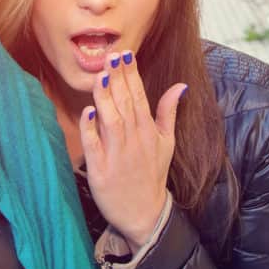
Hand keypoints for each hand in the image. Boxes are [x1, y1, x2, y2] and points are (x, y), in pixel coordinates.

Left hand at [80, 49, 186, 252]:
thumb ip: (168, 112)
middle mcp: (134, 140)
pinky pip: (94, 146)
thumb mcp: (166, 143)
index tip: (125, 53)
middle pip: (126, 104)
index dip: (132, 75)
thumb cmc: (152, 175)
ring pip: (111, 120)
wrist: (145, 214)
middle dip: (118, 79)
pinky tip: (87, 112)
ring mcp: (117, 155)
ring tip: (101, 76)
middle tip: (111, 56)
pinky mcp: (101, 170)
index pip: (140, 96)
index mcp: (148, 131)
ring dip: (106, 98)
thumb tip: (181, 86)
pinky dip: (91, 129)